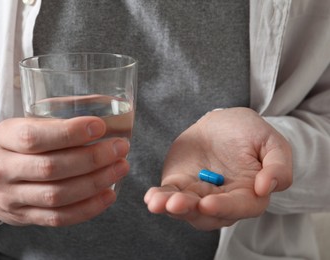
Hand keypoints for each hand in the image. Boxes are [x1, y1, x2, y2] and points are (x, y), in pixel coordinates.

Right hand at [0, 116, 129, 226]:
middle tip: (120, 148)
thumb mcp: (21, 125)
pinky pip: (59, 218)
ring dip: (95, 183)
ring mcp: (11, 198)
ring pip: (57, 196)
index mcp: (2, 139)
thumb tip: (103, 110)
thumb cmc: (11, 146)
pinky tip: (108, 194)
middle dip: (92, 159)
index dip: (69, 133)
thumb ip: (54, 121)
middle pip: (51, 168)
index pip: (34, 138)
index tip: (100, 126)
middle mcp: (2, 170)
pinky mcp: (23, 217)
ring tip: (120, 168)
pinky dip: (88, 208)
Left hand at [144, 107, 291, 230]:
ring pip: (185, 208)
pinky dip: (159, 198)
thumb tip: (265, 187)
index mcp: (249, 194)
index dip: (224, 207)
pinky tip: (150, 197)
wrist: (223, 123)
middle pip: (207, 215)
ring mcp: (199, 194)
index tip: (208, 203)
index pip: (239, 207)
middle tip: (176, 204)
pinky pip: (169, 195)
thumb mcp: (271, 142)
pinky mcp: (180, 185)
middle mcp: (222, 200)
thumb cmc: (250, 133)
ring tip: (157, 202)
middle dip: (190, 211)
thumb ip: (277, 166)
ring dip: (170, 207)